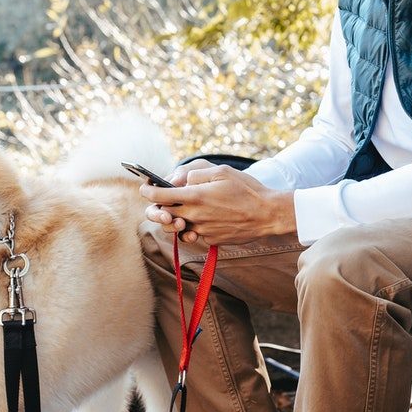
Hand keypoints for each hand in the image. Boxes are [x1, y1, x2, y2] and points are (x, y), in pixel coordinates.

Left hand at [140, 162, 295, 246]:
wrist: (267, 214)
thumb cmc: (246, 189)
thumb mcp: (222, 172)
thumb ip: (196, 175)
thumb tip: (180, 181)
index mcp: (196, 196)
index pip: (160, 196)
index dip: (148, 191)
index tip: (144, 187)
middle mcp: (195, 215)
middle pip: (164, 214)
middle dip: (158, 208)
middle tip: (161, 202)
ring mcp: (202, 230)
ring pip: (177, 227)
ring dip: (175, 219)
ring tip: (182, 210)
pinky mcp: (210, 239)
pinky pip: (194, 234)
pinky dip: (192, 227)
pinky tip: (202, 219)